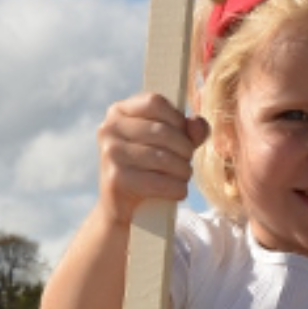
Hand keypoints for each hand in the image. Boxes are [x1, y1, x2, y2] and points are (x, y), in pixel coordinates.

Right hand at [98, 95, 208, 226]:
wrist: (121, 206)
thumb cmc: (148, 168)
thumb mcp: (169, 144)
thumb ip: (188, 131)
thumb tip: (197, 124)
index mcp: (118, 111)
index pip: (155, 102)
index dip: (177, 118)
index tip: (182, 135)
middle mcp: (109, 129)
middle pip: (162, 131)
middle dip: (184, 150)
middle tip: (187, 162)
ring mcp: (111, 153)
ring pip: (164, 159)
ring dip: (183, 171)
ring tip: (183, 177)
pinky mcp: (116, 179)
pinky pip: (159, 182)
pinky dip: (176, 189)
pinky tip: (177, 191)